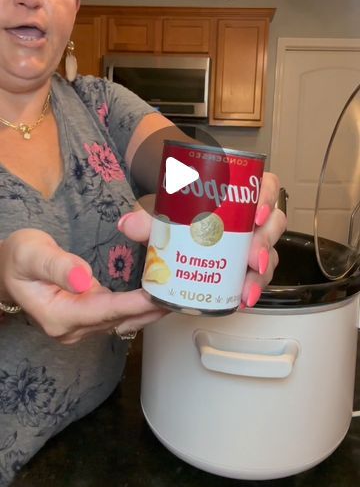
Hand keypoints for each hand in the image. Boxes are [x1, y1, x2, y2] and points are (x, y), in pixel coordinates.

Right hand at [0, 229, 164, 342]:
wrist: (8, 270)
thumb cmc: (18, 259)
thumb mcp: (31, 255)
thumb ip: (57, 266)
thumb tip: (84, 279)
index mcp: (59, 317)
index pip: (105, 311)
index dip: (133, 304)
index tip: (159, 295)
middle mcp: (74, 328)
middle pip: (121, 320)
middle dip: (152, 308)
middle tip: (182, 294)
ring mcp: (83, 326)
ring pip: (125, 320)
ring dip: (151, 309)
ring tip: (179, 294)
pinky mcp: (90, 317)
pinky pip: (120, 314)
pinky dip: (141, 305)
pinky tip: (160, 294)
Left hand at [118, 172, 286, 308]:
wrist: (171, 225)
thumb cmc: (178, 209)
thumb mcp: (164, 210)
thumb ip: (148, 218)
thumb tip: (127, 225)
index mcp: (239, 191)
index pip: (267, 186)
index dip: (269, 198)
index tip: (256, 216)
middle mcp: (250, 216)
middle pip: (274, 224)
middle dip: (265, 244)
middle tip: (252, 260)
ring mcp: (251, 241)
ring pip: (270, 254)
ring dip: (261, 274)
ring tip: (247, 290)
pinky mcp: (245, 264)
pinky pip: (258, 275)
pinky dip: (253, 288)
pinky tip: (243, 300)